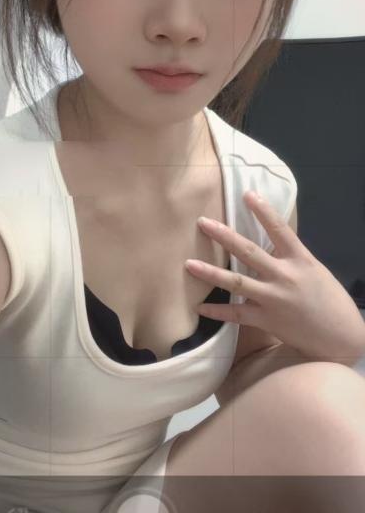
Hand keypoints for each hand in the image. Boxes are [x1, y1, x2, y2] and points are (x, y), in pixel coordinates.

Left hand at [185, 190, 364, 363]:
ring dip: (210, 272)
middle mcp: (284, 276)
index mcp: (300, 259)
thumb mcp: (313, 270)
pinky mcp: (267, 320)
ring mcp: (273, 299)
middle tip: (202, 222)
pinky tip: (199, 308)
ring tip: (189, 264)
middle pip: (249, 251)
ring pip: (236, 282)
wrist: (341, 337)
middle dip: (224, 236)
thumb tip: (268, 244)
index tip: (247, 194)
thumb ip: (290, 258)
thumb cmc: (329, 300)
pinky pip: (236, 314)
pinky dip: (217, 312)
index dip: (263, 211)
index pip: (279, 229)